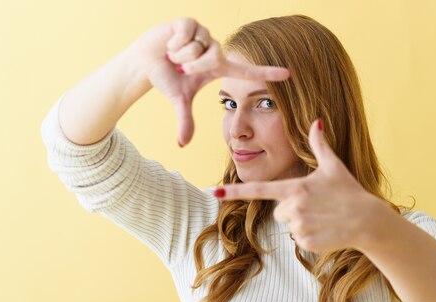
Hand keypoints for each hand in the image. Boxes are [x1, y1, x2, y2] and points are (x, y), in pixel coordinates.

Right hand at [132, 18, 290, 145]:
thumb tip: (182, 145)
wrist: (145, 62)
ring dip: (181, 54)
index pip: (247, 71)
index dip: (268, 72)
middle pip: (214, 57)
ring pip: (199, 46)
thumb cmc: (166, 78)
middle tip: (181, 67)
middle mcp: (215, 49)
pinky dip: (174, 42)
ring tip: (174, 55)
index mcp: (218, 68)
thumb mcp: (179, 100)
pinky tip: (170, 44)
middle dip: (193, 65)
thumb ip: (185, 120)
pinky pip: (188, 33)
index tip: (289, 74)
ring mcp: (204, 34)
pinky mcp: (190, 22)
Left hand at [214, 119, 386, 252]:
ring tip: (323, 218)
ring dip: (302, 223)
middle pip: (278, 211)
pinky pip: (299, 240)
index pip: (259, 190)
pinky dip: (311, 236)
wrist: (368, 221)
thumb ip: (320, 145)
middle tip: (316, 206)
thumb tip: (317, 120)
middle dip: (293, 209)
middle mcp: (294, 207)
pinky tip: (326, 230)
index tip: (214, 192)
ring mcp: (300, 226)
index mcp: (296, 188)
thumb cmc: (349, 191)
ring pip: (289, 226)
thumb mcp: (334, 166)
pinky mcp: (307, 242)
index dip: (235, 192)